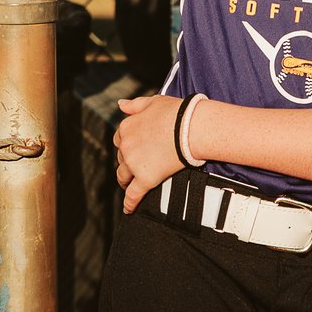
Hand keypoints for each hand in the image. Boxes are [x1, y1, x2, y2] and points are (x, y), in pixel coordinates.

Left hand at [114, 93, 185, 212]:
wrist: (192, 127)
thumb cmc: (177, 113)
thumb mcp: (154, 101)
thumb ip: (135, 104)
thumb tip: (120, 105)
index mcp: (126, 127)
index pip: (119, 139)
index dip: (126, 145)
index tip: (132, 149)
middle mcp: (126, 145)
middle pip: (121, 157)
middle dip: (126, 162)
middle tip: (134, 167)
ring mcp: (134, 163)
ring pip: (123, 176)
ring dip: (125, 181)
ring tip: (128, 185)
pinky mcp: (145, 179)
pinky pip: (133, 195)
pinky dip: (129, 203)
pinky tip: (128, 209)